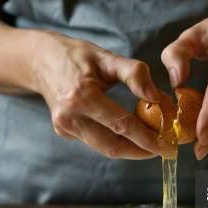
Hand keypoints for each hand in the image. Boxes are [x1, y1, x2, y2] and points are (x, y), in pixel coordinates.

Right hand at [31, 32, 162, 158]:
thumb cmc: (76, 55)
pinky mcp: (64, 132)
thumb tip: (157, 97)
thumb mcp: (107, 57)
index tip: (167, 145)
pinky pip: (95, 141)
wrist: (40, 60)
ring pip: (104, 148)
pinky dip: (115, 139)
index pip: (121, 125)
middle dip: (141, 151)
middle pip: (112, 146)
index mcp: (81, 96)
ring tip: (152, 141)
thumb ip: (134, 74)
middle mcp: (69, 116)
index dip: (147, 138)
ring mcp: (64, 127)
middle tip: (164, 149)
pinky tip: (130, 132)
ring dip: (130, 148)